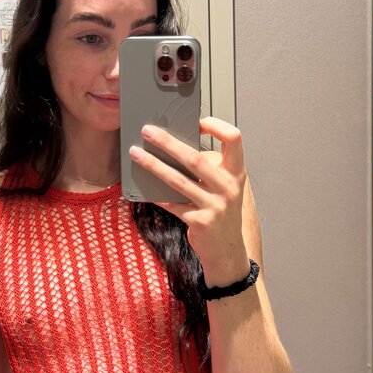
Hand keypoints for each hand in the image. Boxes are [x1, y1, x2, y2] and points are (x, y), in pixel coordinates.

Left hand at [128, 116, 249, 285]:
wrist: (228, 250)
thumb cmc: (222, 212)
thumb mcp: (224, 187)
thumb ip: (208, 169)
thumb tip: (173, 147)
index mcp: (237, 172)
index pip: (234, 138)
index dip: (216, 125)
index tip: (197, 122)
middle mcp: (228, 187)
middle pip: (195, 158)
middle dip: (168, 142)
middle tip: (148, 131)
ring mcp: (214, 206)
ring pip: (178, 180)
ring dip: (153, 165)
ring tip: (136, 153)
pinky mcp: (200, 221)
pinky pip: (171, 204)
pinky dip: (155, 195)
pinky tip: (143, 188)